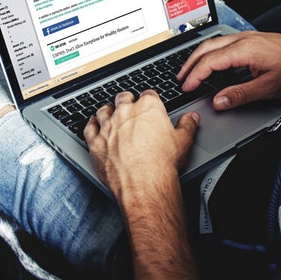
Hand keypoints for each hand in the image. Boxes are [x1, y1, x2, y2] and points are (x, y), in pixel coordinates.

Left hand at [83, 90, 198, 201]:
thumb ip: (187, 126)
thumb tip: (191, 118)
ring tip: (109, 112)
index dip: (149, 99)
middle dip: (126, 101)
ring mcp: (108, 127)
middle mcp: (125, 113)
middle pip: (123, 98)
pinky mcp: (96, 142)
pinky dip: (91, 124)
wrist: (144, 184)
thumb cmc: (162, 163)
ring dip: (107, 110)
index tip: (149, 104)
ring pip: (103, 110)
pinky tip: (93, 124)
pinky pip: (89, 128)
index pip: (148, 95)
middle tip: (129, 106)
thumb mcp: (183, 142)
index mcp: (148, 108)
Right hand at [177, 31, 280, 109]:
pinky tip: (214, 63)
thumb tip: (219, 102)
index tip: (186, 88)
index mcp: (243, 50)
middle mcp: (243, 40)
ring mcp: (248, 38)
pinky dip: (212, 53)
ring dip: (199, 57)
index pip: (209, 62)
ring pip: (214, 43)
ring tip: (191, 70)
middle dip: (190, 63)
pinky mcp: (254, 40)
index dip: (194, 76)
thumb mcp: (269, 87)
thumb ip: (240, 95)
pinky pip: (224, 43)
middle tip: (180, 79)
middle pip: (206, 48)